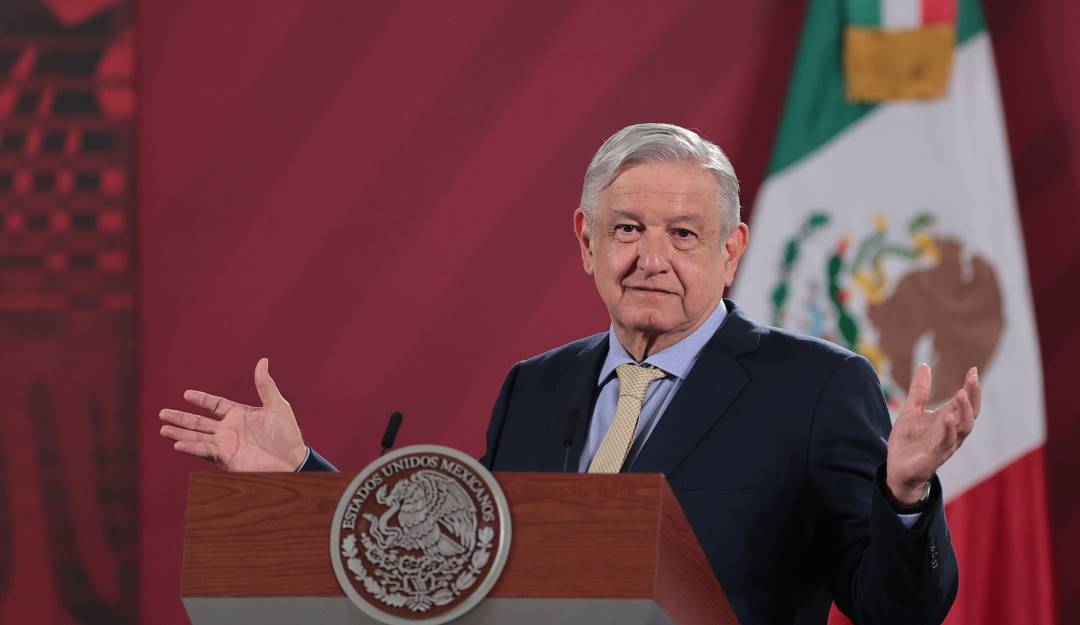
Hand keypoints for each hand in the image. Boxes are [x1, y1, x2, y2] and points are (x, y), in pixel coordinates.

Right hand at [159, 358, 307, 470]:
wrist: (292, 460)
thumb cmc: (287, 434)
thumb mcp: (276, 405)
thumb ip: (265, 385)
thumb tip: (263, 361)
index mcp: (239, 415)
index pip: (215, 405)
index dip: (201, 400)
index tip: (186, 394)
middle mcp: (229, 430)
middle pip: (199, 423)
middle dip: (181, 419)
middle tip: (162, 414)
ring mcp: (226, 445)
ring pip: (197, 438)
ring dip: (180, 434)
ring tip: (163, 430)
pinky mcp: (226, 459)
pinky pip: (205, 452)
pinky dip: (191, 448)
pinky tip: (178, 444)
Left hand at [886, 364, 980, 504]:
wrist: (897, 470)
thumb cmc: (908, 441)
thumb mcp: (911, 411)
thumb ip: (919, 391)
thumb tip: (924, 365)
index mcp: (947, 421)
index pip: (965, 403)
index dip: (971, 388)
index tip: (973, 370)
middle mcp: (951, 432)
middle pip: (970, 414)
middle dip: (973, 397)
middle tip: (973, 379)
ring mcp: (944, 445)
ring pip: (962, 428)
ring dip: (964, 411)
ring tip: (961, 394)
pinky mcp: (933, 456)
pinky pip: (945, 443)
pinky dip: (948, 431)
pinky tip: (947, 419)